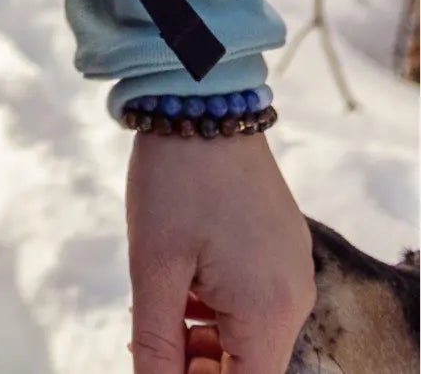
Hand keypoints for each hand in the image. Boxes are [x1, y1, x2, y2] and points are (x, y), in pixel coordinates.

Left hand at [127, 130, 314, 372]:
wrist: (203, 99)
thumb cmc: (176, 179)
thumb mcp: (153, 266)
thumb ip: (156, 342)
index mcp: (270, 311)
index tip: (163, 367)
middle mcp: (294, 298)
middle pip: (249, 365)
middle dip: (200, 365)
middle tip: (152, 339)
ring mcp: (292, 270)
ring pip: (249, 333)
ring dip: (205, 336)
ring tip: (160, 304)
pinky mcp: (281, 247)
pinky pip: (255, 299)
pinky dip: (218, 305)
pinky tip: (182, 281)